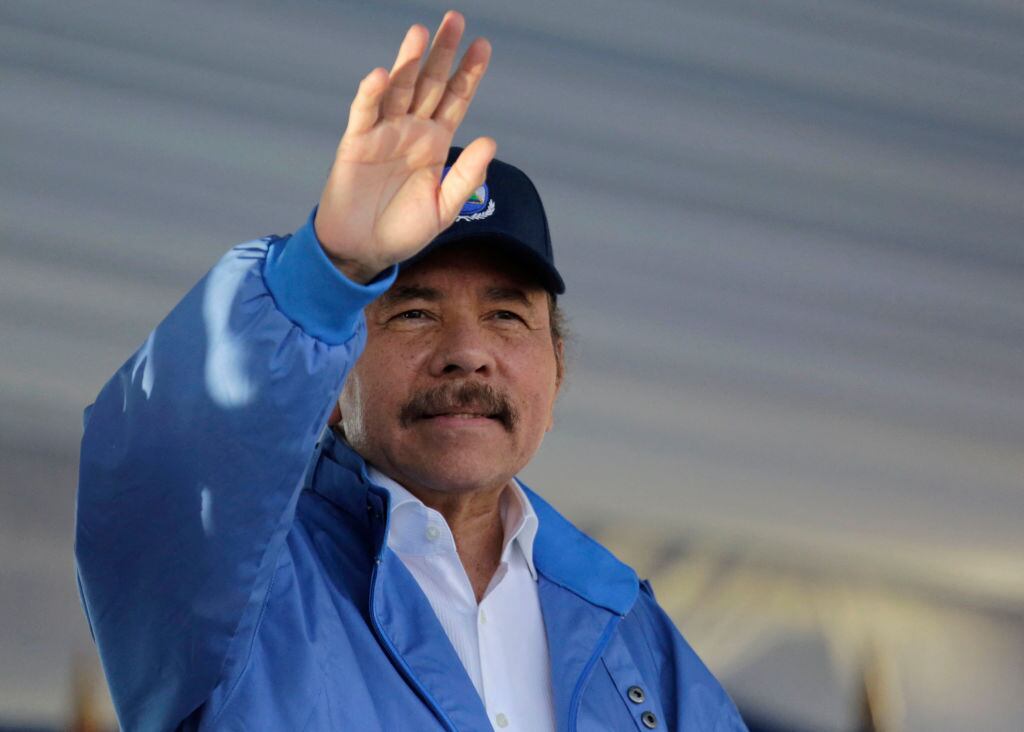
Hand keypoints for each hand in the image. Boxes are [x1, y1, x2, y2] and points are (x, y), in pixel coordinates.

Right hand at [314, 11, 495, 282]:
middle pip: (429, 83)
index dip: (469, 73)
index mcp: (434, 143)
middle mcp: (410, 130)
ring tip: (420, 32)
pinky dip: (371, 94)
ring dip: (408, 62)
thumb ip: (466, 176)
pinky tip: (380, 75)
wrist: (364, 250)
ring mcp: (383, 133)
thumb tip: (490, 140)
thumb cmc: (404, 230)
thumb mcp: (444, 208)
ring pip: (398, 89)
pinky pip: (364, 114)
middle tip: (455, 19)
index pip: (456, 100)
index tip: (483, 45)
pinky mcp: (356, 144)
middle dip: (442, 52)